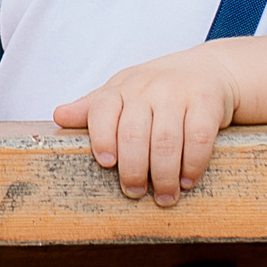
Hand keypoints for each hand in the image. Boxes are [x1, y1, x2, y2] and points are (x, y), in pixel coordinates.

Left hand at [53, 49, 243, 206]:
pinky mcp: (206, 102)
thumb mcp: (123, 93)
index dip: (101, 138)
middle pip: (133, 134)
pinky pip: (198, 138)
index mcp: (121, 87)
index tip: (107, 164)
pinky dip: (192, 165)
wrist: (208, 69)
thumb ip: (93, 108)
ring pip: (165, 140)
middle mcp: (147, 87)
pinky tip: (187, 180)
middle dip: (133, 170)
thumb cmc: (156, 90)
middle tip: (135, 192)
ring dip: (164, 176)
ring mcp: (178, 93)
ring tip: (164, 196)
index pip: (102, 110)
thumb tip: (58, 117)